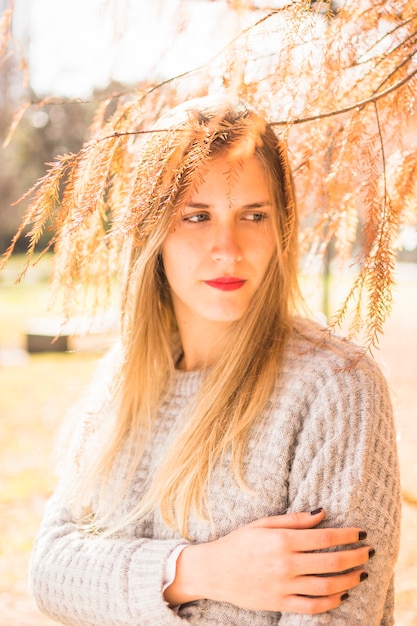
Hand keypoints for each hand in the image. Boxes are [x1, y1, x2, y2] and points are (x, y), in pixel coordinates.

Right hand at [164, 508, 371, 614]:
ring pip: (326, 586)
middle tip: (368, 552)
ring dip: (349, 580)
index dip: (346, 535)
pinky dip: (331, 601)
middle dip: (354, 557)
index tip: (361, 533)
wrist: (214, 571)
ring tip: (360, 573)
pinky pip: (313, 606)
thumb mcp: (263, 523)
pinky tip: (341, 593)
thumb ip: (293, 520)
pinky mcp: (280, 603)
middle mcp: (285, 564)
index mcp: (281, 540)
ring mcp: (283, 586)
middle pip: (331, 562)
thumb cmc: (239, 542)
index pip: (324, 537)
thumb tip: (321, 512)